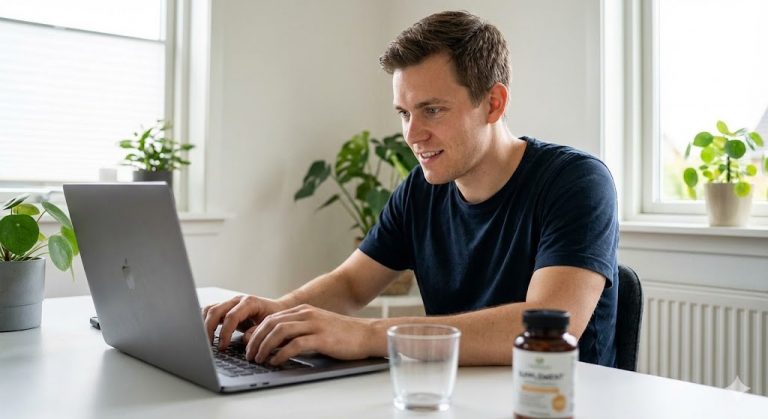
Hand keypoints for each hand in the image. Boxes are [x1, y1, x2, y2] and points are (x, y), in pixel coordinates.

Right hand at [202, 295, 285, 349]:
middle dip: (209, 329)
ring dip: (204, 325)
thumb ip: (258, 331)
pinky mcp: (226, 309)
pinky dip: (205, 322)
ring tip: (206, 341)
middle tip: (210, 346)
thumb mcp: (271, 325)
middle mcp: (237, 300)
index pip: (231, 316)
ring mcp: (230, 303)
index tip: (222, 346)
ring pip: (209, 310)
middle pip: (215, 311)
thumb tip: (245, 338)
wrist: (278, 309)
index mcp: (249, 302)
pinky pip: (210, 312)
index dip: (225, 332)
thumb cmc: (276, 317)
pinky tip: (206, 335)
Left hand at [244, 304, 376, 364]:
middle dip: (256, 340)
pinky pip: (295, 344)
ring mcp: (314, 325)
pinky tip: (276, 361)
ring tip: (259, 359)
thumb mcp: (317, 327)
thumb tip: (276, 344)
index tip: (249, 346)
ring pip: (280, 331)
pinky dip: (281, 354)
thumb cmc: (342, 334)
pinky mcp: (322, 338)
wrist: (366, 334)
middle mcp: (307, 314)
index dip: (257, 332)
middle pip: (272, 323)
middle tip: (250, 355)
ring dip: (265, 346)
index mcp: (304, 311)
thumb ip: (298, 330)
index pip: (272, 319)